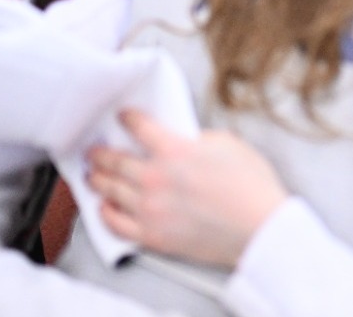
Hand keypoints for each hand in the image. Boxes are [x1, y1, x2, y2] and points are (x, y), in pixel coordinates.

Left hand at [89, 112, 288, 266]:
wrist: (259, 228)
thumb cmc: (251, 186)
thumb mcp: (228, 144)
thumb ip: (197, 139)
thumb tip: (183, 141)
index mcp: (174, 150)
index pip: (139, 127)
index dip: (128, 119)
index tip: (123, 117)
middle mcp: (156, 178)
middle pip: (116, 161)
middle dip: (101, 154)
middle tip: (93, 151)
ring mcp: (151, 209)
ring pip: (111, 191)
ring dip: (98, 180)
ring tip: (93, 176)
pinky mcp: (153, 235)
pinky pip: (117, 224)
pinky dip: (106, 214)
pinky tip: (104, 207)